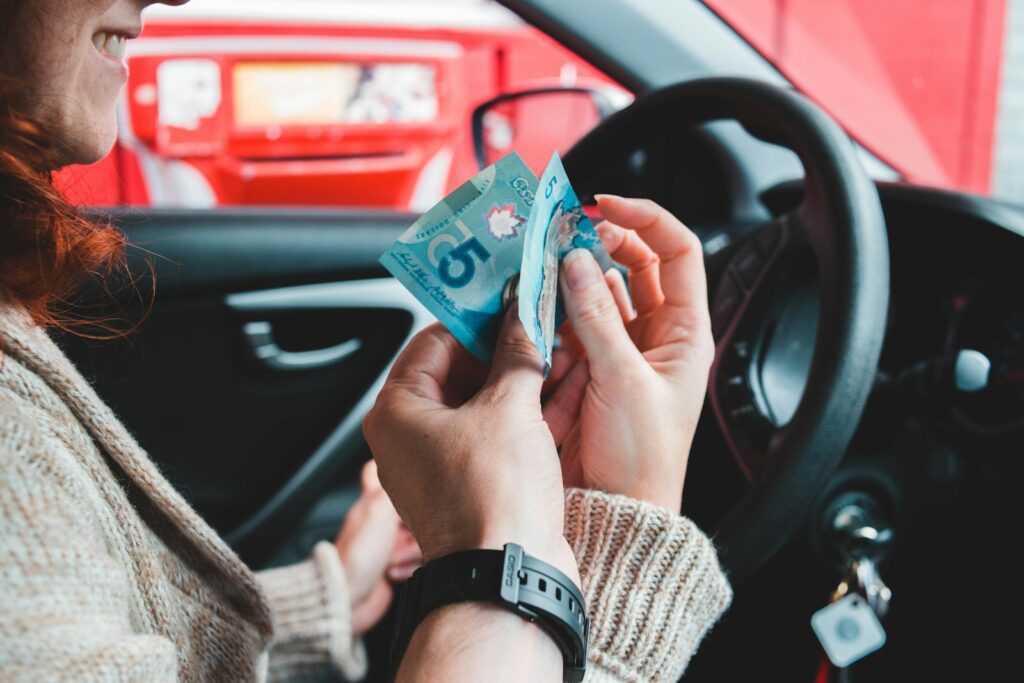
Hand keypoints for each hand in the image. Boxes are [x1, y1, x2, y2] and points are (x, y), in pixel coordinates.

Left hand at [335, 461, 421, 635]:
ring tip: (393, 560)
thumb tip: (414, 466)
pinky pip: (419, 559)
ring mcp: (390, 542)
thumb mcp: (378, 509)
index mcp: (373, 500)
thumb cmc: (355, 557)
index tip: (416, 474)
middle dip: (418, 524)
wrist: (348, 599)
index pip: (384, 472)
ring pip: (422, 535)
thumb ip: (398, 487)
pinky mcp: (398, 565)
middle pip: (418, 508)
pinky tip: (394, 572)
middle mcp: (382, 519)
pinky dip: (409, 567)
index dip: (399, 470)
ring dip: (411, 551)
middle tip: (403, 535)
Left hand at [363, 311, 577, 582]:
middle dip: (502, 347)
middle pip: (457, 370)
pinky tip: (558, 389)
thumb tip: (521, 314)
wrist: (511, 576)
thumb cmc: (493, 501)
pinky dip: (521, 412)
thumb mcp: (510, 406)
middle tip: (537, 323)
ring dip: (517, 377)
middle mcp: (408, 437)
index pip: (434, 339)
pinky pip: (491, 434)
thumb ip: (517, 351)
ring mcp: (437, 464)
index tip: (510, 299)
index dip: (477, 315)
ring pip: (479, 403)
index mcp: (397, 411)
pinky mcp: (468, 485)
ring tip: (555, 350)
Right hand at [546, 195, 714, 511]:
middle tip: (563, 230)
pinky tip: (541, 305)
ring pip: (599, 290)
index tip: (605, 205)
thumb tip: (574, 262)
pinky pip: (574, 323)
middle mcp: (657, 334)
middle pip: (635, 263)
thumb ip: (595, 318)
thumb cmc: (641, 460)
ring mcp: (622, 349)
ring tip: (546, 264)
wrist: (618, 510)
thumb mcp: (622, 381)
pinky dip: (557, 310)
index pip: (677, 250)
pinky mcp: (590, 367)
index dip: (646, 219)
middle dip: (601, 240)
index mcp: (686, 332)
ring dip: (574, 275)